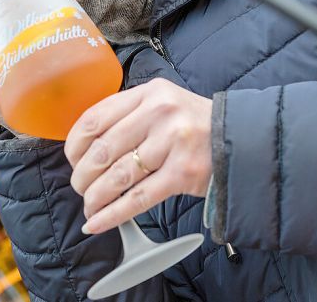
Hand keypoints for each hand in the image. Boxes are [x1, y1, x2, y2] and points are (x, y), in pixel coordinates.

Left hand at [65, 78, 212, 234]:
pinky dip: (112, 214)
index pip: (95, 118)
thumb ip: (130, 115)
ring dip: (95, 197)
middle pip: (103, 150)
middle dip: (82, 176)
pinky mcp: (183, 173)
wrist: (243, 139)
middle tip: (80, 188)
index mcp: (150, 93)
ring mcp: (173, 142)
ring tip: (90, 206)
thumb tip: (86, 147)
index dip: (75, 145)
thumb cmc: (196, 125)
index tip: (72, 160)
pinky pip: (138, 198)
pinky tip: (97, 223)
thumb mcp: (164, 104)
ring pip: (117, 176)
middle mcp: (160, 113)